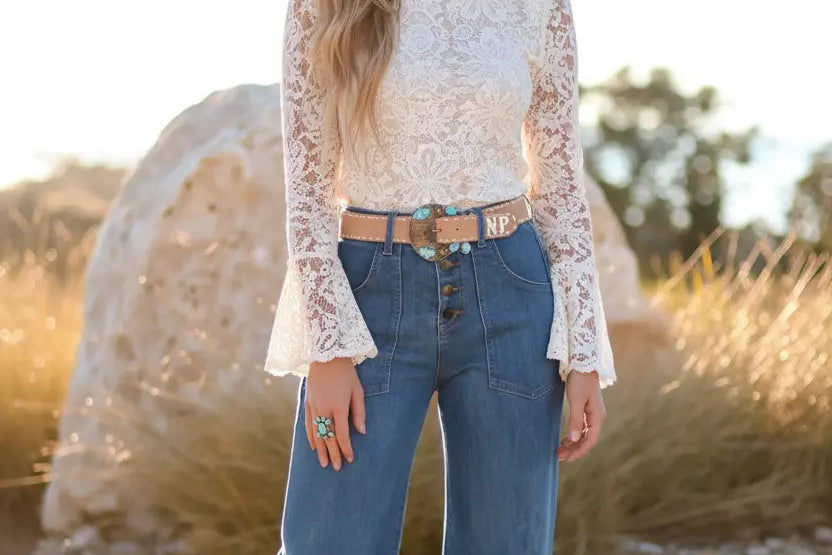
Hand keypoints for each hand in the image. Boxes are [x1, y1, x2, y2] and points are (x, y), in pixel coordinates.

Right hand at [304, 356, 366, 470]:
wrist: (326, 356)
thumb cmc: (346, 373)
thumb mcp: (357, 391)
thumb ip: (359, 412)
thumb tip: (361, 432)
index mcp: (338, 407)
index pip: (342, 434)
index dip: (346, 448)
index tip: (350, 459)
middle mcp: (324, 409)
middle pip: (328, 438)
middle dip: (333, 454)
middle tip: (337, 468)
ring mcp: (313, 407)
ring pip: (316, 434)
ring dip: (320, 450)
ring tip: (324, 463)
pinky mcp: (307, 403)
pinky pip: (308, 425)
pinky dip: (311, 437)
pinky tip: (314, 446)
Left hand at [557, 370, 605, 462]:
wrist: (583, 363)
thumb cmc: (580, 381)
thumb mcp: (576, 400)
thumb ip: (575, 420)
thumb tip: (574, 439)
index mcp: (597, 417)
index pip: (590, 441)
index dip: (579, 451)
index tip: (567, 458)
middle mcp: (597, 418)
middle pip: (587, 440)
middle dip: (574, 449)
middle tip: (559, 456)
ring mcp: (592, 414)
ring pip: (584, 434)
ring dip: (573, 443)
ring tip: (560, 450)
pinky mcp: (587, 409)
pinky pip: (582, 427)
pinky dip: (574, 435)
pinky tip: (566, 439)